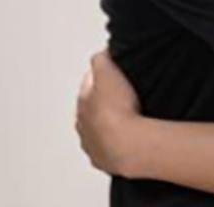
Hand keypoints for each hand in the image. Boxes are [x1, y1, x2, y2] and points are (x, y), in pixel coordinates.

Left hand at [76, 50, 142, 176]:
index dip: (101, 77)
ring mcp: (92, 144)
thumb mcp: (109, 71)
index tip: (113, 75)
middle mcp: (83, 125)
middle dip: (104, 102)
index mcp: (83, 102)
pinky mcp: (105, 160)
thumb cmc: (118, 111)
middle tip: (125, 98)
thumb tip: (101, 53)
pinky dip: (117, 143)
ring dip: (109, 125)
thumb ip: (102, 58)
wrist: (129, 144)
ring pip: (99, 130)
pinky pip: (109, 149)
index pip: (89, 83)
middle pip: (92, 108)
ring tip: (130, 119)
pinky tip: (131, 138)